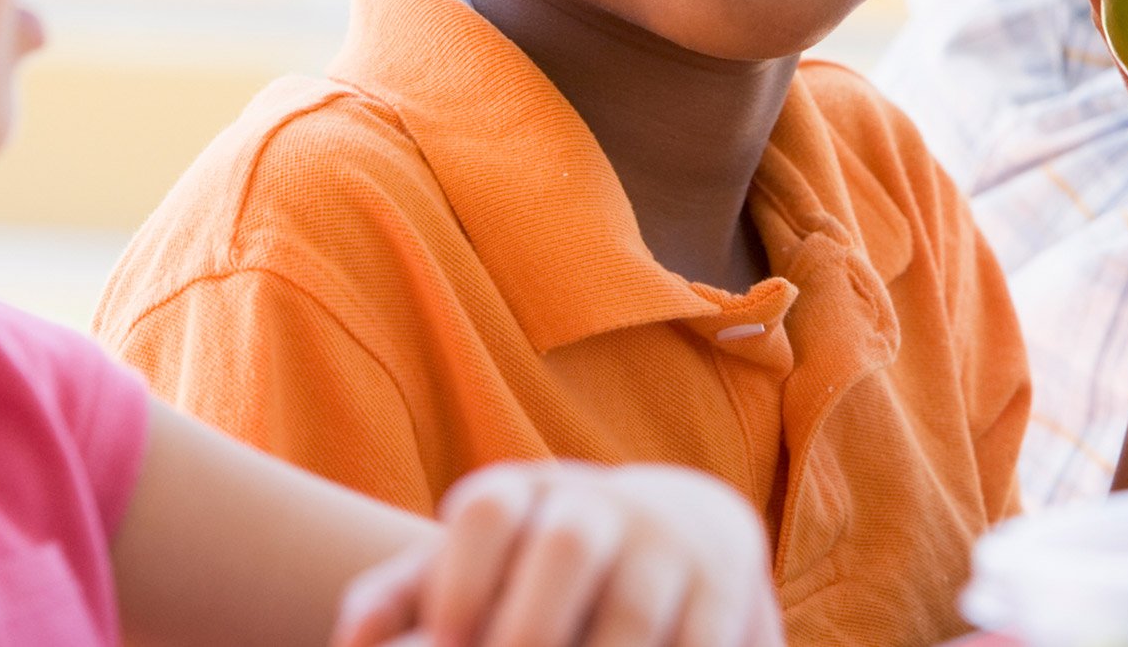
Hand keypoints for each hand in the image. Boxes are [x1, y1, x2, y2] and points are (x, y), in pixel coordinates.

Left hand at [329, 462, 781, 646]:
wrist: (682, 532)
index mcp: (527, 494)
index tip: (445, 642)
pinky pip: (698, 640)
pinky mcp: (724, 590)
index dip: (461, 571)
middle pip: (564, 547)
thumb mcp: (476, 564)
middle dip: (529, 626)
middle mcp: (599, 508)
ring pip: (632, 609)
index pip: (489, 507)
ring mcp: (667, 546)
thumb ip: (403, 596)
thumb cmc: (541, 568)